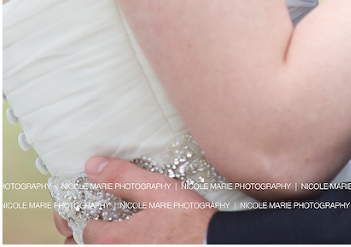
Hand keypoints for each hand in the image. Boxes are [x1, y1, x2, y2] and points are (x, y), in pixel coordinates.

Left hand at [53, 157, 214, 243]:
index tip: (92, 205)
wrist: (213, 244)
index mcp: (113, 240)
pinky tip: (131, 236)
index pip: (85, 230)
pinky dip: (119, 244)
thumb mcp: (156, 190)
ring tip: (109, 229)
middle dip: (81, 234)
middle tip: (89, 220)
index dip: (88, 215)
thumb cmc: (188, 220)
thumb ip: (122, 178)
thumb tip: (93, 167)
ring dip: (99, 241)